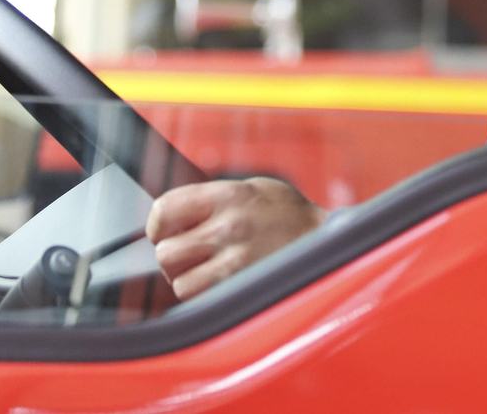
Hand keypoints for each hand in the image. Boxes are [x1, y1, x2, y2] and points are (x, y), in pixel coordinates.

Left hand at [146, 177, 326, 299]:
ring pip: (179, 282)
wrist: (329, 242)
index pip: (164, 210)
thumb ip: (212, 196)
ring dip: (188, 279)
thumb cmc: (290, 215)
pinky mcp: (243, 289)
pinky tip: (218, 285)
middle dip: (172, 256)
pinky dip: (203, 296)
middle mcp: (229, 226)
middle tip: (189, 254)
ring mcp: (236, 261)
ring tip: (206, 271)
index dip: (157, 225)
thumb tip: (172, 212)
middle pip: (165, 251)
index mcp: (228, 195)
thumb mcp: (253, 187)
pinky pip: (200, 300)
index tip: (164, 231)